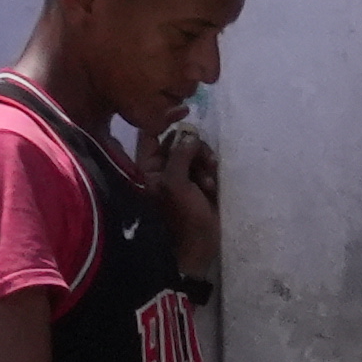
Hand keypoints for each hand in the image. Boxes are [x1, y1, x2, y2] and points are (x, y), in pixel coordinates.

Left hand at [152, 126, 223, 285]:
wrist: (196, 250)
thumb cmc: (180, 218)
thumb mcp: (176, 184)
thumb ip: (180, 155)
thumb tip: (189, 132)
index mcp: (149, 167)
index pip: (152, 134)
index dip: (166, 121)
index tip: (185, 111)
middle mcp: (164, 169)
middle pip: (179, 141)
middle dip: (194, 147)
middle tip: (204, 160)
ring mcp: (183, 177)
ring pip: (196, 153)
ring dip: (205, 162)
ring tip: (208, 181)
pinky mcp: (200, 186)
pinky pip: (207, 167)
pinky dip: (212, 173)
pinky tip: (213, 186)